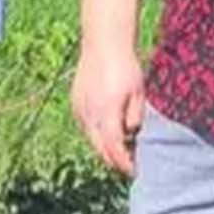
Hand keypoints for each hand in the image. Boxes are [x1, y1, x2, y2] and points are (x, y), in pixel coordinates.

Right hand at [71, 39, 146, 175]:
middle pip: (100, 149)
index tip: (134, 170)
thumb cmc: (125, 65)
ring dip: (104, 147)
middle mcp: (90, 114)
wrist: (103, 43)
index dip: (124, 163)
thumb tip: (131, 135)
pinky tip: (108, 130)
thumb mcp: (139, 93)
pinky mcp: (75, 104)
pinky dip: (96, 133)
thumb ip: (135, 117)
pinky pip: (85, 126)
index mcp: (108, 113)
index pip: (115, 149)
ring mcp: (80, 109)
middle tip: (128, 164)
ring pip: (91, 138)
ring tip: (121, 148)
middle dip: (114, 160)